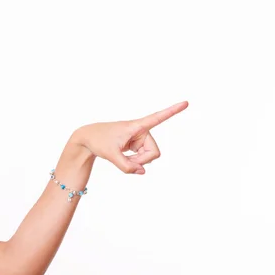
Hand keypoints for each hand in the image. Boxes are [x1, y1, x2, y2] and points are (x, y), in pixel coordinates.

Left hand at [71, 101, 188, 174]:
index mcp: (137, 126)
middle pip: (154, 153)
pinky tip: (125, 159)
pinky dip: (135, 163)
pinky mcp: (136, 145)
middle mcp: (142, 131)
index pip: (158, 118)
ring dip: (137, 162)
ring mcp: (140, 138)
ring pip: (149, 158)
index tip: (186, 102)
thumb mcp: (111, 155)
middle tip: (126, 162)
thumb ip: (126, 167)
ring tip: (122, 158)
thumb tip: (143, 172)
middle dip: (142, 161)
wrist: (88, 139)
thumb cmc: (99, 141)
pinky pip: (143, 159)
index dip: (172, 111)